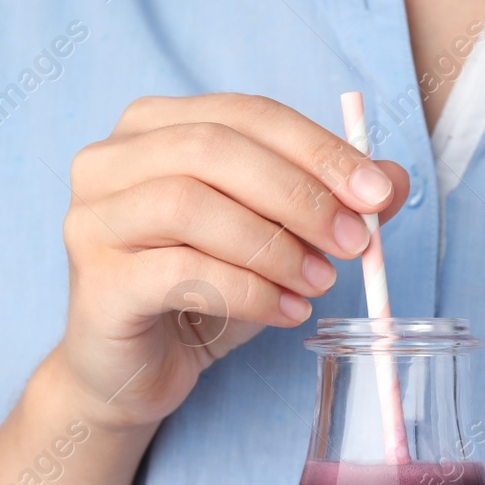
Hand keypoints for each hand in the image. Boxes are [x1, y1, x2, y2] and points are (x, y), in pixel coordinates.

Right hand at [56, 93, 409, 428]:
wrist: (132, 370)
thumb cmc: (200, 293)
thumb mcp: (273, 240)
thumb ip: (327, 203)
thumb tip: (391, 181)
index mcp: (153, 127)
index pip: (246, 113)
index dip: (318, 149)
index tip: (377, 193)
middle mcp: (110, 161)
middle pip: (213, 149)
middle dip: (299, 195)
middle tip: (355, 241)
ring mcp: (93, 219)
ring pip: (189, 206)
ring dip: (273, 246)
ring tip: (320, 283)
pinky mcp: (97, 282)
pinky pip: (180, 273)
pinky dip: (248, 292)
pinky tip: (288, 313)